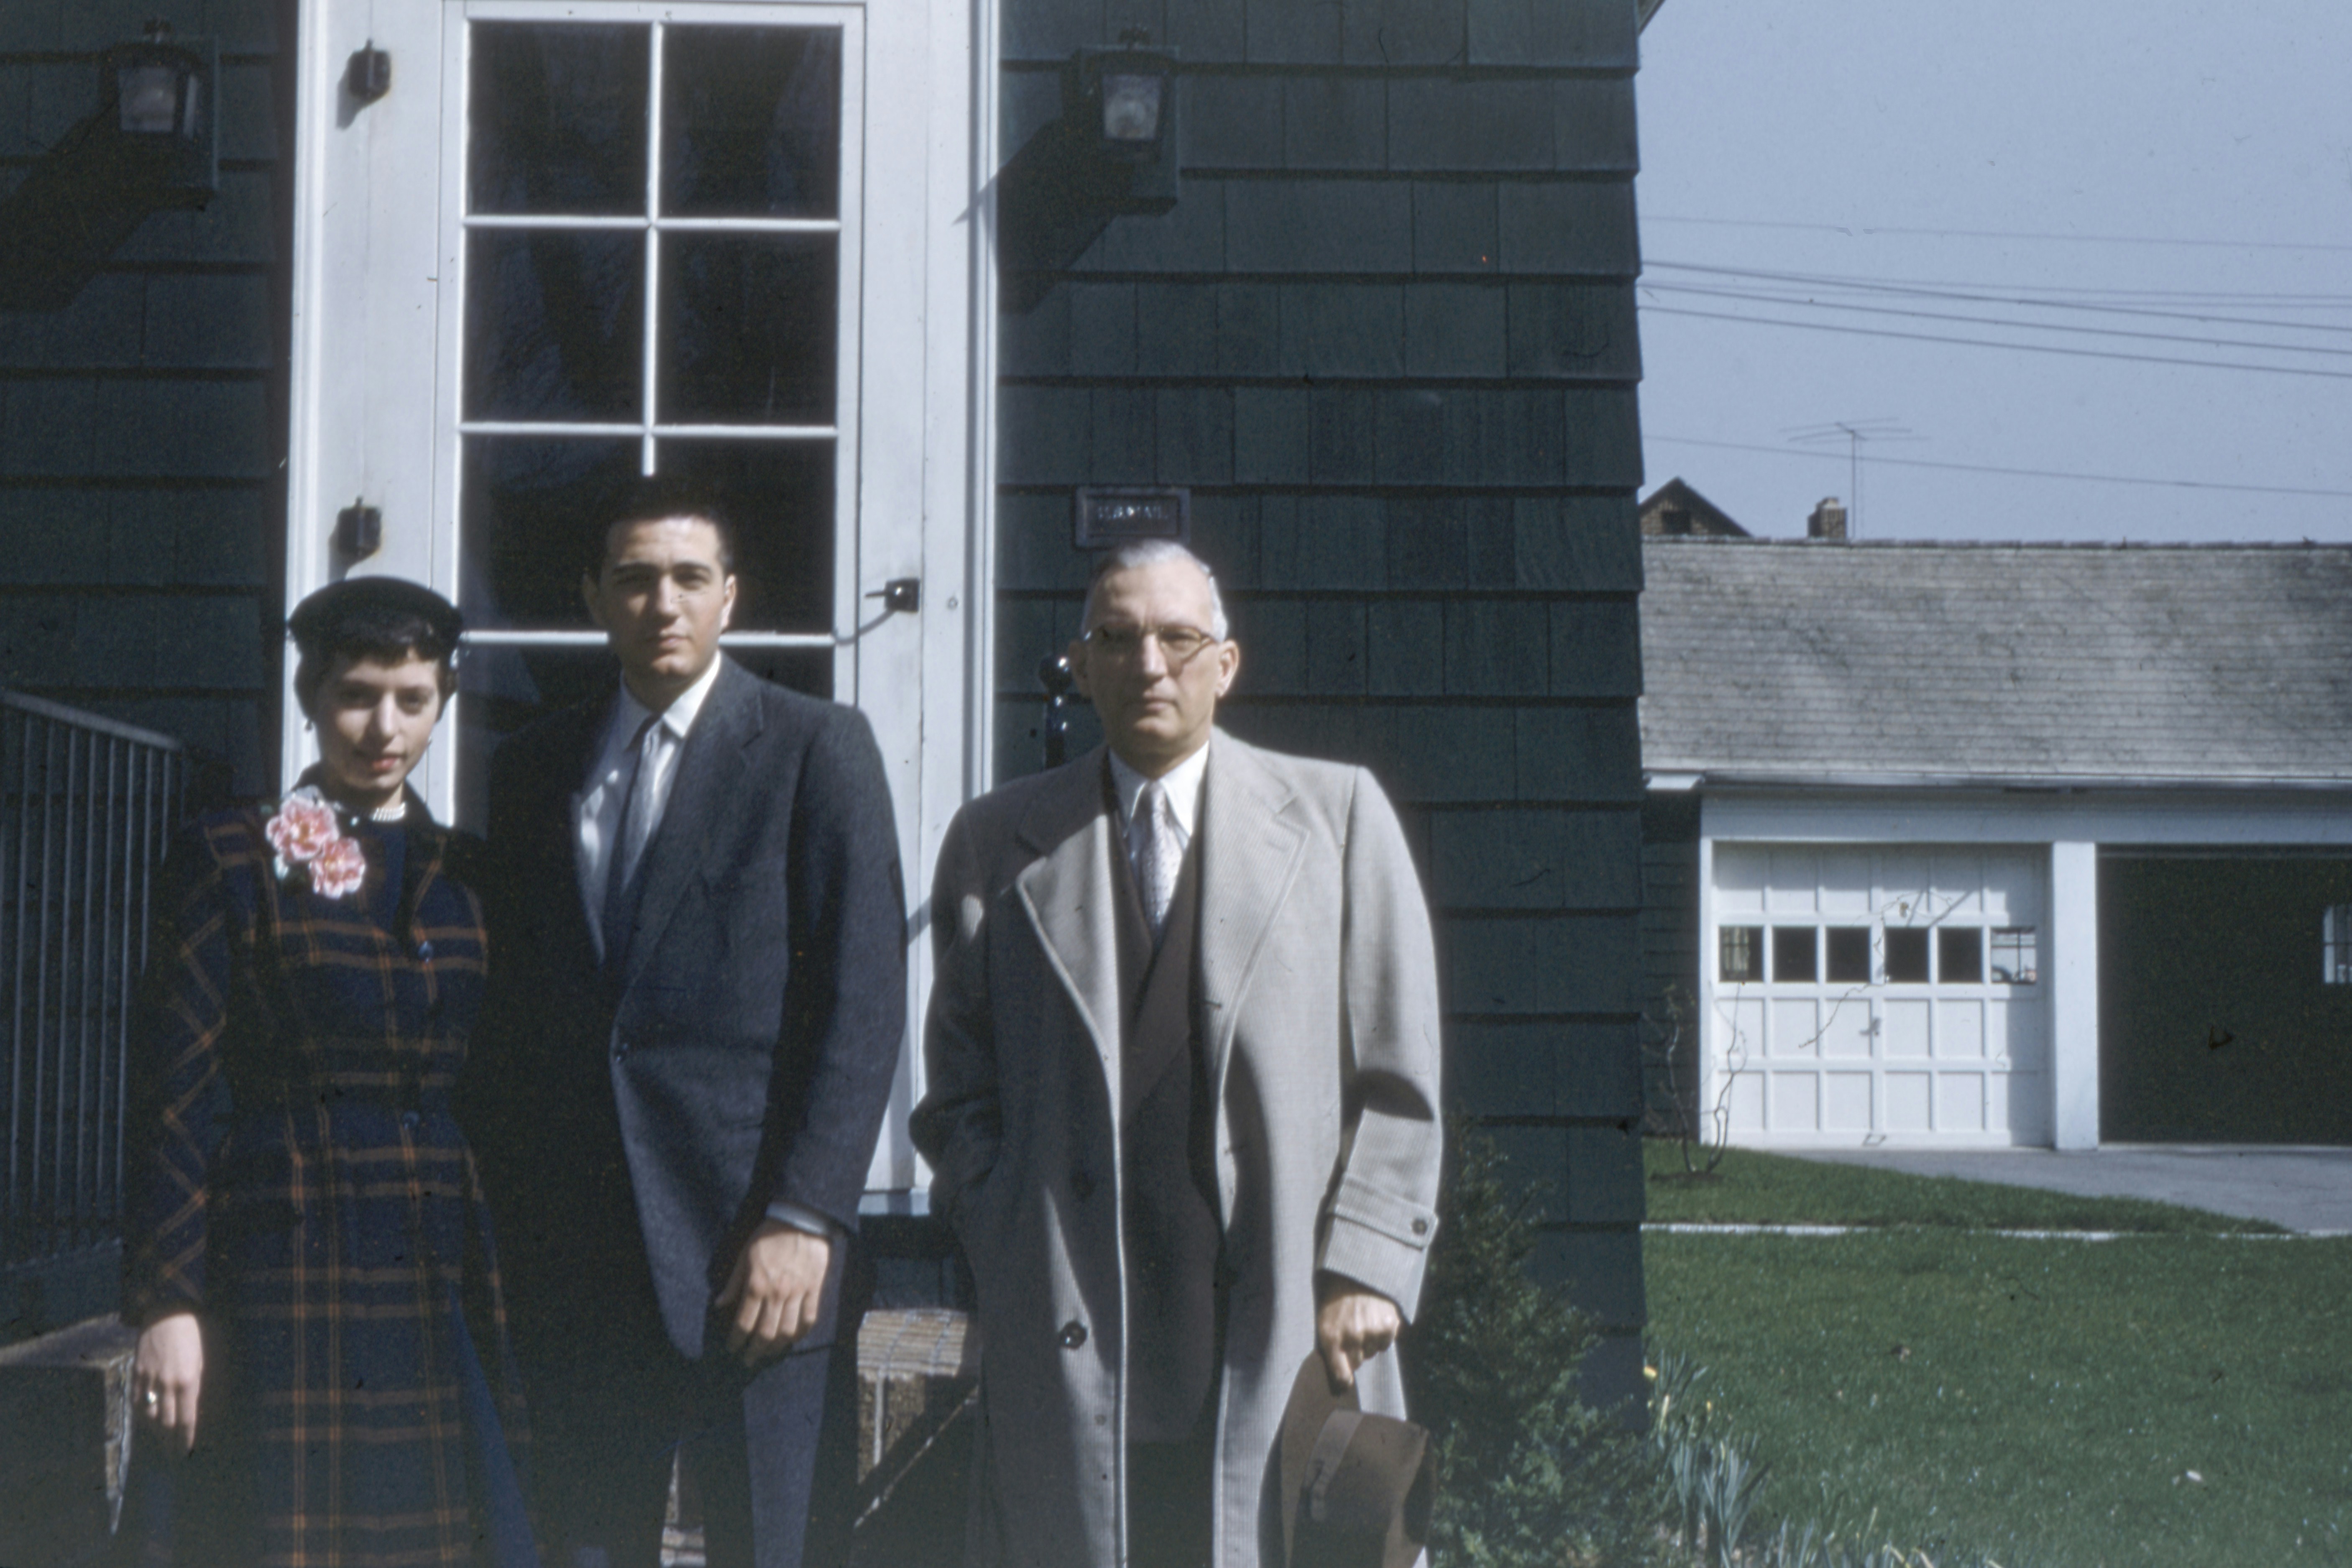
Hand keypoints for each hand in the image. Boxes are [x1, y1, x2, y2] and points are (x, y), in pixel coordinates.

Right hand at [134, 1312, 203, 1453]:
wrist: (168, 1311)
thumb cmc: (195, 1333)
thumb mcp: (206, 1359)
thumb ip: (200, 1385)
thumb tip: (197, 1409)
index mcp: (188, 1381)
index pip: (186, 1420)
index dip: (185, 1439)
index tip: (185, 1452)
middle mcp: (167, 1384)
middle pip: (166, 1423)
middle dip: (170, 1441)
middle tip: (173, 1455)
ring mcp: (149, 1379)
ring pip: (149, 1415)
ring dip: (155, 1432)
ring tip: (162, 1442)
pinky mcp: (136, 1372)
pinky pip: (136, 1401)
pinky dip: (141, 1415)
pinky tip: (147, 1423)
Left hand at [715, 1221, 830, 1365]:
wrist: (801, 1219)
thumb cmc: (769, 1235)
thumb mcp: (745, 1255)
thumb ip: (734, 1282)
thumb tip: (719, 1304)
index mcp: (756, 1285)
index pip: (744, 1323)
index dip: (736, 1341)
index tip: (732, 1349)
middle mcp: (777, 1294)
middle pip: (765, 1333)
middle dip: (755, 1351)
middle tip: (748, 1360)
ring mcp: (798, 1293)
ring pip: (788, 1331)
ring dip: (777, 1347)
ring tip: (769, 1353)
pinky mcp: (814, 1289)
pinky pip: (809, 1318)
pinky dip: (801, 1332)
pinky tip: (794, 1338)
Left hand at [1316, 1284, 1401, 1391]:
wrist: (1354, 1274)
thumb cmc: (1335, 1302)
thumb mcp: (1323, 1323)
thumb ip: (1330, 1350)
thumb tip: (1341, 1379)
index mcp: (1332, 1338)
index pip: (1343, 1376)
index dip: (1345, 1380)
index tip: (1347, 1380)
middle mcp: (1352, 1337)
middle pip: (1358, 1363)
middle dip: (1355, 1353)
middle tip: (1352, 1333)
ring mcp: (1371, 1330)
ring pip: (1373, 1352)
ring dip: (1369, 1342)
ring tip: (1363, 1322)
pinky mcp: (1388, 1323)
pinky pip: (1386, 1342)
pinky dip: (1382, 1334)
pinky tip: (1374, 1319)